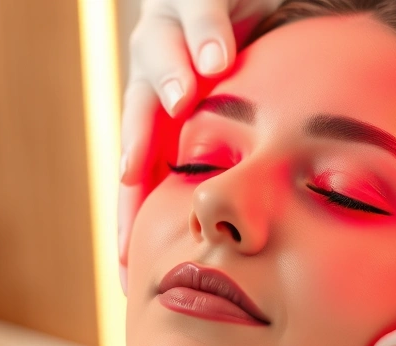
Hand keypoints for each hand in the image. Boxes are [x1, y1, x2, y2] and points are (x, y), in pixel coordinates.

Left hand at [118, 0, 280, 294]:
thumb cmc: (268, 71)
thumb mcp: (251, 128)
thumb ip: (243, 177)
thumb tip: (251, 254)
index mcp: (166, 119)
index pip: (143, 175)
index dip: (132, 218)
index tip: (127, 269)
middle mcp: (158, 73)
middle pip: (136, 117)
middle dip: (136, 149)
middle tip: (134, 178)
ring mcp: (172, 29)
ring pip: (158, 53)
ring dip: (171, 77)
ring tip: (187, 96)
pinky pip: (201, 8)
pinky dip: (206, 32)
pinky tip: (217, 57)